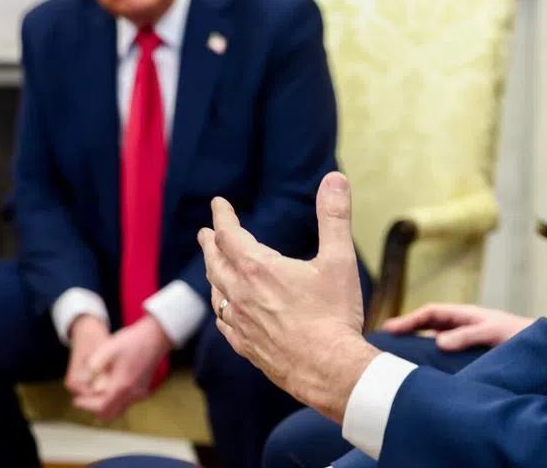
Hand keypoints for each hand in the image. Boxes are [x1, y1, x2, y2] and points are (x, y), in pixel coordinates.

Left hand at [71, 316, 171, 422]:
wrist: (158, 334)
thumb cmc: (134, 340)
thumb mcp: (108, 349)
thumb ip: (92, 367)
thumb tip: (82, 381)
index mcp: (122, 386)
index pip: (100, 408)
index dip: (86, 405)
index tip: (77, 400)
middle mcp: (133, 393)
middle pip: (110, 414)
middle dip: (95, 408)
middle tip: (85, 399)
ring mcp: (141, 391)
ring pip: (119, 409)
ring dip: (106, 404)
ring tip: (96, 392)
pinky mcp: (145, 387)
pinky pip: (128, 401)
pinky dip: (116, 399)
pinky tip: (111, 385)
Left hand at [199, 172, 378, 421]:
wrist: (328, 369)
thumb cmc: (334, 314)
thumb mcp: (339, 259)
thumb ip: (334, 216)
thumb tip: (334, 178)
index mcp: (259, 269)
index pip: (230, 234)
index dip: (223, 216)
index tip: (218, 203)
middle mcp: (242, 294)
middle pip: (216, 263)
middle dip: (210, 244)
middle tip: (206, 233)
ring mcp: (241, 323)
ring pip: (216, 293)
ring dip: (213, 274)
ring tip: (214, 267)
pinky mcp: (247, 347)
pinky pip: (223, 323)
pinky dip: (220, 308)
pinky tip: (224, 312)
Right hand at [382, 303, 533, 351]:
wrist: (542, 350)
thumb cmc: (520, 336)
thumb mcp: (492, 332)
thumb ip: (467, 335)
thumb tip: (438, 342)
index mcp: (465, 315)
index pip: (430, 313)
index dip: (409, 320)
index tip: (389, 329)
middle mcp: (462, 327)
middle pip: (428, 328)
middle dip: (406, 334)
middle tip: (382, 346)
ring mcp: (466, 343)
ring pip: (435, 344)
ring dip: (417, 349)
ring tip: (395, 362)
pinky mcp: (470, 359)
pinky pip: (445, 359)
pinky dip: (431, 363)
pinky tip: (422, 376)